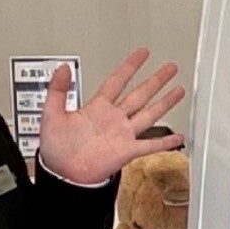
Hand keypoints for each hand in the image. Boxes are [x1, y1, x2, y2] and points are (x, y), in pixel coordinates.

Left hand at [36, 48, 187, 187]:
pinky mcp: (128, 151)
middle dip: (156, 80)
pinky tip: (178, 137)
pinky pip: (150, 145)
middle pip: (140, 94)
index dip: (130, 66)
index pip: (117, 80)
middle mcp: (114, 119)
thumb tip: (62, 68)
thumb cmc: (56, 149)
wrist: (64, 174)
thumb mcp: (51, 114)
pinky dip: (165, 142)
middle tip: (169, 68)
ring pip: (149, 114)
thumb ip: (57, 90)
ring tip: (178, 91)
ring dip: (164, 102)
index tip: (142, 54)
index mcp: (97, 107)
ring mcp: (123, 134)